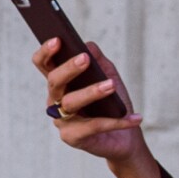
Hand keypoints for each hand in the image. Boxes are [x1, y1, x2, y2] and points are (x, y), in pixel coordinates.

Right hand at [33, 38, 145, 162]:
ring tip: (111, 86)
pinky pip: (93, 126)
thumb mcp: (109, 77)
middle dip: (68, 69)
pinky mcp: (72, 138)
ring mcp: (62, 120)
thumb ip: (99, 61)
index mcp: (61, 83)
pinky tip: (134, 117)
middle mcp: (55, 101)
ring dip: (92, 92)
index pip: (44, 64)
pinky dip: (116, 122)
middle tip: (84, 59)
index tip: (57, 40)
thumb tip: (88, 45)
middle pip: (54, 81)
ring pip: (71, 102)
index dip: (46, 52)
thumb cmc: (113, 105)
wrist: (125, 137)